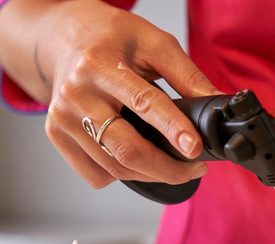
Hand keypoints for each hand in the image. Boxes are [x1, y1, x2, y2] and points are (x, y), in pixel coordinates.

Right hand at [0, 0, 219, 188]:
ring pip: (114, 168)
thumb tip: (217, 104)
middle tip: (195, 168)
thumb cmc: (111, 38)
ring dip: (152, 175)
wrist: (63, 37)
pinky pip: (96, 174)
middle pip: (126, 149)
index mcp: (99, 65)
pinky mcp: (57, 136)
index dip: (172, 129)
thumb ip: (187, 75)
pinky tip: (139, 161)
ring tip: (175, 166)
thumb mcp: (154, 43)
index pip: (143, 103)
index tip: (194, 149)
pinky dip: (124, 175)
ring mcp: (62, 119)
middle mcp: (75, 95)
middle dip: (168, 168)